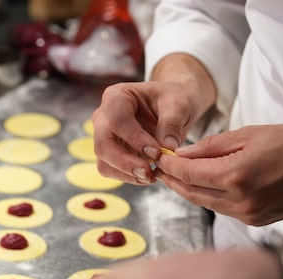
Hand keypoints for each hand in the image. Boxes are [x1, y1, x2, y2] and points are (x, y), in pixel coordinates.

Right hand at [92, 57, 214, 186]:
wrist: (172, 109)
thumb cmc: (173, 100)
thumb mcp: (179, 104)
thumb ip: (172, 123)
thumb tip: (167, 148)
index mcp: (117, 96)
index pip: (118, 120)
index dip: (135, 138)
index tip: (156, 152)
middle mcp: (104, 117)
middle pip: (103, 144)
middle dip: (125, 162)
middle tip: (148, 172)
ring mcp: (104, 136)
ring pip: (104, 161)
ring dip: (126, 173)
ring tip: (151, 177)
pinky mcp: (110, 153)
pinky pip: (111, 170)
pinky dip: (128, 177)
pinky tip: (148, 176)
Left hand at [156, 124, 282, 224]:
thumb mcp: (250, 134)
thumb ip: (212, 146)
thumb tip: (182, 154)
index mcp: (236, 176)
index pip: (188, 174)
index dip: (170, 167)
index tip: (159, 158)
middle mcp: (239, 201)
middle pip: (192, 193)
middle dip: (174, 181)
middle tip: (161, 169)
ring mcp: (248, 215)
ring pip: (206, 203)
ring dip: (189, 190)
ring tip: (178, 176)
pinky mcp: (256, 221)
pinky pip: (223, 209)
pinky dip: (209, 197)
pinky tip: (205, 185)